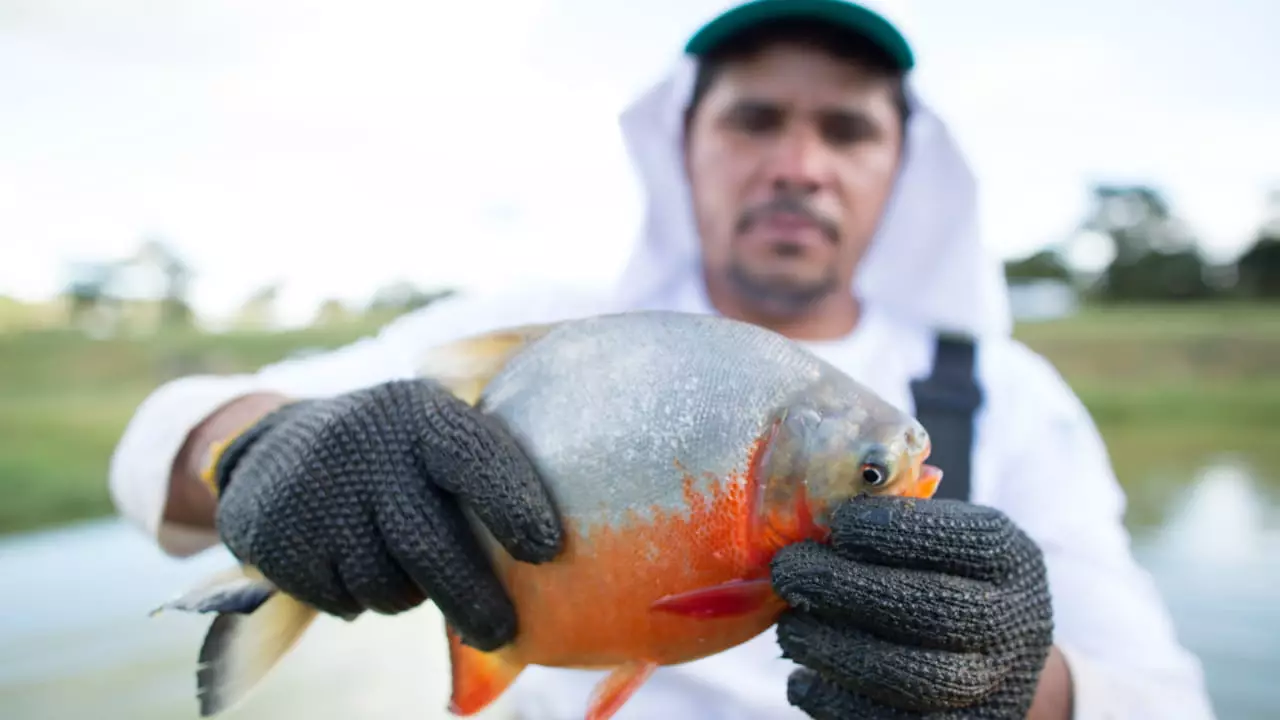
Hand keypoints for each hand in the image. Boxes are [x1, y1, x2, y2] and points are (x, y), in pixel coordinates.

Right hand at [208, 378, 563, 650]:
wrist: (271, 448)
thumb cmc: (390, 451)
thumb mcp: (429, 431)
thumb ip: (478, 471)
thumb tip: (548, 553)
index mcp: (419, 413)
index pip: (472, 457)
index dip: (513, 504)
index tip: (546, 551)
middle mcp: (365, 447)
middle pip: (428, 544)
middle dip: (473, 597)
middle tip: (501, 630)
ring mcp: (316, 492)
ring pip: (387, 585)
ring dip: (409, 595)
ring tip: (402, 565)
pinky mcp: (278, 538)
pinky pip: (344, 601)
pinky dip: (360, 599)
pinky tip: (351, 562)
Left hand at [771, 496, 1054, 718]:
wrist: (999, 665)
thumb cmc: (950, 580)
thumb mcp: (947, 540)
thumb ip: (897, 525)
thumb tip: (815, 515)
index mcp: (1008, 560)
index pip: (960, 539)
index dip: (896, 531)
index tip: (839, 524)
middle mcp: (1009, 624)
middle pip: (928, 608)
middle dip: (845, 587)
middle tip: (789, 570)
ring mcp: (989, 687)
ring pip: (905, 674)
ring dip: (832, 648)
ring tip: (790, 627)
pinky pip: (883, 719)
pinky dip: (834, 698)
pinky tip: (804, 677)